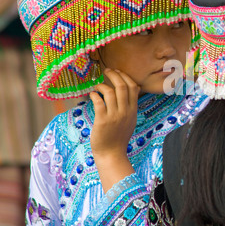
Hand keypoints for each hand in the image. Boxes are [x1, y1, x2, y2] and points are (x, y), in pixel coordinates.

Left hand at [90, 68, 139, 191]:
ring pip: (110, 91)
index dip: (125, 77)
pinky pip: (98, 101)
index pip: (133, 87)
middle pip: (122, 86)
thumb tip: (130, 91)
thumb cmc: (118, 138)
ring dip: (102, 85)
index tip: (118, 72)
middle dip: (114, 75)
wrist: (112, 154)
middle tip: (107, 71)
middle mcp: (125, 111)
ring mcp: (114, 116)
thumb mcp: (129, 121)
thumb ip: (129, 107)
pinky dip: (94, 94)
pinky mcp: (103, 120)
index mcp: (133, 111)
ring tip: (97, 86)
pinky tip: (91, 95)